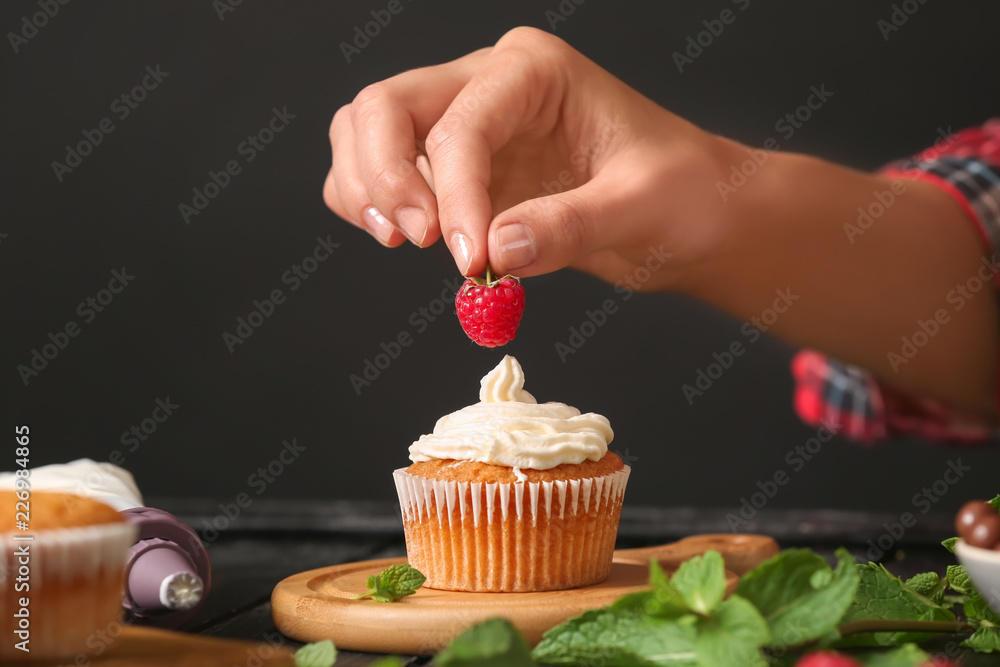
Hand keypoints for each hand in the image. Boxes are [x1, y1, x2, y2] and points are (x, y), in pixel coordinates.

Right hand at [323, 26, 729, 288]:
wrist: (690, 215)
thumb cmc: (681, 192)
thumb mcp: (641, 207)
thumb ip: (570, 226)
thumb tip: (494, 249)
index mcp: (535, 72)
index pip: (462, 125)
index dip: (453, 195)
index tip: (470, 257)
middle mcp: (489, 86)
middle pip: (386, 108)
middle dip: (386, 177)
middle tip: (418, 242)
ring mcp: (465, 126)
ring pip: (366, 132)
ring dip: (365, 187)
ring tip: (402, 241)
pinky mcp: (455, 171)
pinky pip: (380, 173)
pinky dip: (370, 204)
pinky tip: (405, 238)